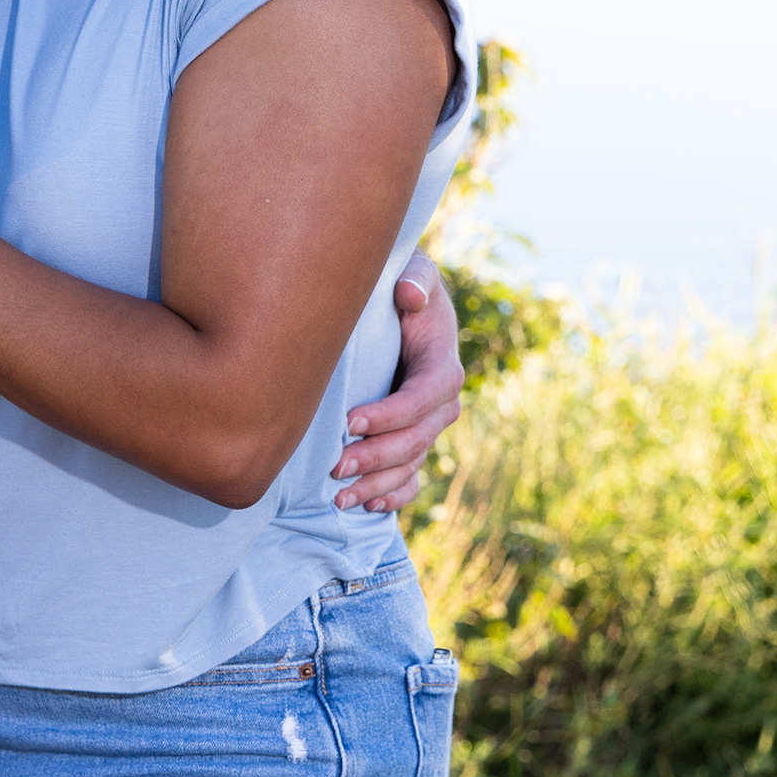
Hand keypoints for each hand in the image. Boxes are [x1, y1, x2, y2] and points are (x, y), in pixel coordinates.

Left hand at [332, 254, 462, 511]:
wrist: (401, 304)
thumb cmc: (401, 284)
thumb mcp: (413, 270)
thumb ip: (415, 278)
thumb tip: (409, 295)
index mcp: (442, 365)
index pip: (421, 398)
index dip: (389, 415)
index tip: (349, 422)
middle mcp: (441, 403)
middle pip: (415, 440)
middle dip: (375, 457)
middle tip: (334, 466)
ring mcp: (429, 426)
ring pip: (410, 465)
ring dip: (377, 484)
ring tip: (340, 498)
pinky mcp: (414, 439)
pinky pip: (412, 478)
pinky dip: (393, 495)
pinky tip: (367, 506)